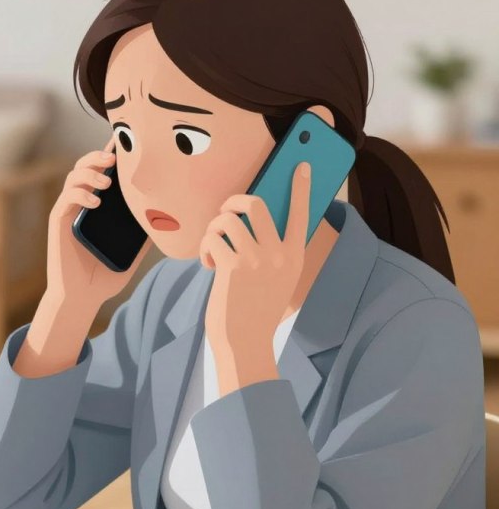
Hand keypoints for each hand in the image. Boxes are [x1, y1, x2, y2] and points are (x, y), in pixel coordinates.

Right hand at [45, 138, 152, 307]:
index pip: (102, 172)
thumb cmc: (104, 276)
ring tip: (106, 181)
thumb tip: (169, 218)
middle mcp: (80, 204)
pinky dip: (80, 194)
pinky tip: (96, 201)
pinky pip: (66, 199)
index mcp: (97, 206)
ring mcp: (68, 212)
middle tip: (113, 157)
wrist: (82, 297)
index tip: (123, 142)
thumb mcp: (133, 252)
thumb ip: (145, 234)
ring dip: (89, 172)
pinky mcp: (58, 223)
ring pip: (72, 177)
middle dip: (97, 156)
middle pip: (84, 166)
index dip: (109, 154)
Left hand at [198, 162, 311, 394]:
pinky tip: (209, 265)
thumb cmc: (254, 310)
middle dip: (235, 201)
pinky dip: (205, 248)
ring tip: (213, 246)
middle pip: (256, 205)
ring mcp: (257, 260)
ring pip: (229, 219)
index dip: (301, 188)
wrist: (244, 343)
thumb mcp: (275, 280)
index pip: (302, 214)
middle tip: (225, 212)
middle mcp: (279, 255)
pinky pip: (213, 239)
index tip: (300, 165)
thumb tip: (249, 220)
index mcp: (294, 257)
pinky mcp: (233, 267)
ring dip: (214, 228)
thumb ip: (271, 252)